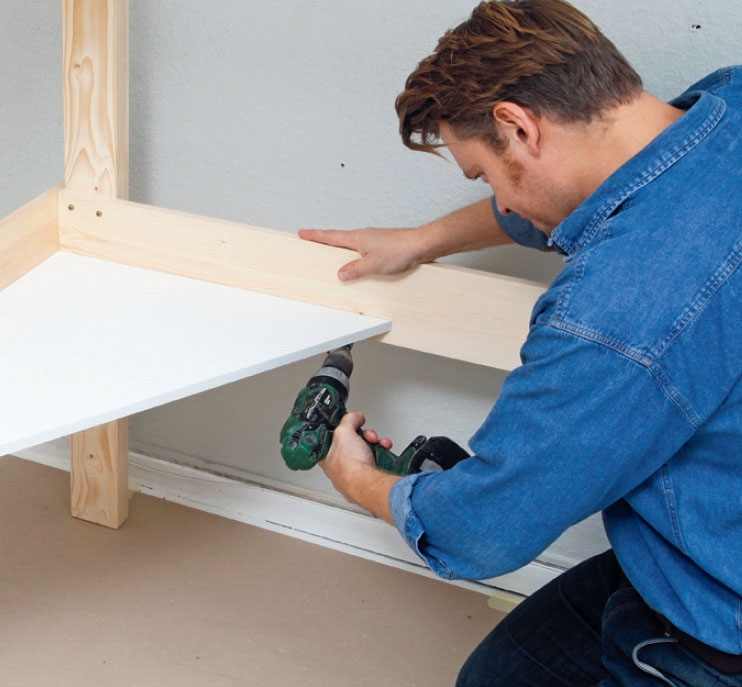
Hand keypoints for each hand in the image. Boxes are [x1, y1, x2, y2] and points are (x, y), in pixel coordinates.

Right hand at [298, 227, 425, 281]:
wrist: (423, 245)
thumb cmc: (401, 249)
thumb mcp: (373, 265)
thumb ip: (355, 270)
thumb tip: (341, 274)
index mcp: (358, 238)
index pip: (331, 236)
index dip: (315, 236)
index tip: (303, 233)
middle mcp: (365, 236)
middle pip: (340, 240)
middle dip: (326, 242)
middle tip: (313, 244)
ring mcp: (375, 241)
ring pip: (353, 247)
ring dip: (343, 252)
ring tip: (335, 260)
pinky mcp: (384, 247)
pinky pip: (365, 252)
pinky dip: (358, 257)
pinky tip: (361, 266)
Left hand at [319, 412, 399, 522]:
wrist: (369, 484)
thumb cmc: (350, 466)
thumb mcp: (343, 431)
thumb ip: (349, 420)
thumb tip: (356, 417)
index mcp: (326, 458)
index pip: (332, 440)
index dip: (342, 430)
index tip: (350, 426)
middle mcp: (339, 468)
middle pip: (353, 443)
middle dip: (364, 436)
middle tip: (366, 435)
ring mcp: (355, 474)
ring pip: (366, 451)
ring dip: (375, 443)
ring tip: (377, 443)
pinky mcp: (369, 478)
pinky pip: (376, 460)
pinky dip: (382, 453)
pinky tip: (383, 450)